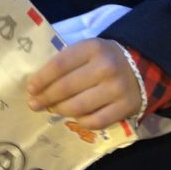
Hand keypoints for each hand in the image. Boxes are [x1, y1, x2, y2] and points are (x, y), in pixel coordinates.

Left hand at [27, 38, 141, 129]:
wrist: (140, 68)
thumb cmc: (103, 60)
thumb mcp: (86, 52)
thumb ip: (65, 63)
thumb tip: (37, 86)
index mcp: (93, 48)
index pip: (59, 65)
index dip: (41, 79)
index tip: (30, 88)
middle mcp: (106, 67)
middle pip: (66, 87)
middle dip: (45, 98)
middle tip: (34, 104)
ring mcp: (117, 89)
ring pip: (78, 107)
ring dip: (59, 110)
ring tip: (52, 109)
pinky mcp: (126, 107)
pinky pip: (95, 121)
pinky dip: (81, 121)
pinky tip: (75, 117)